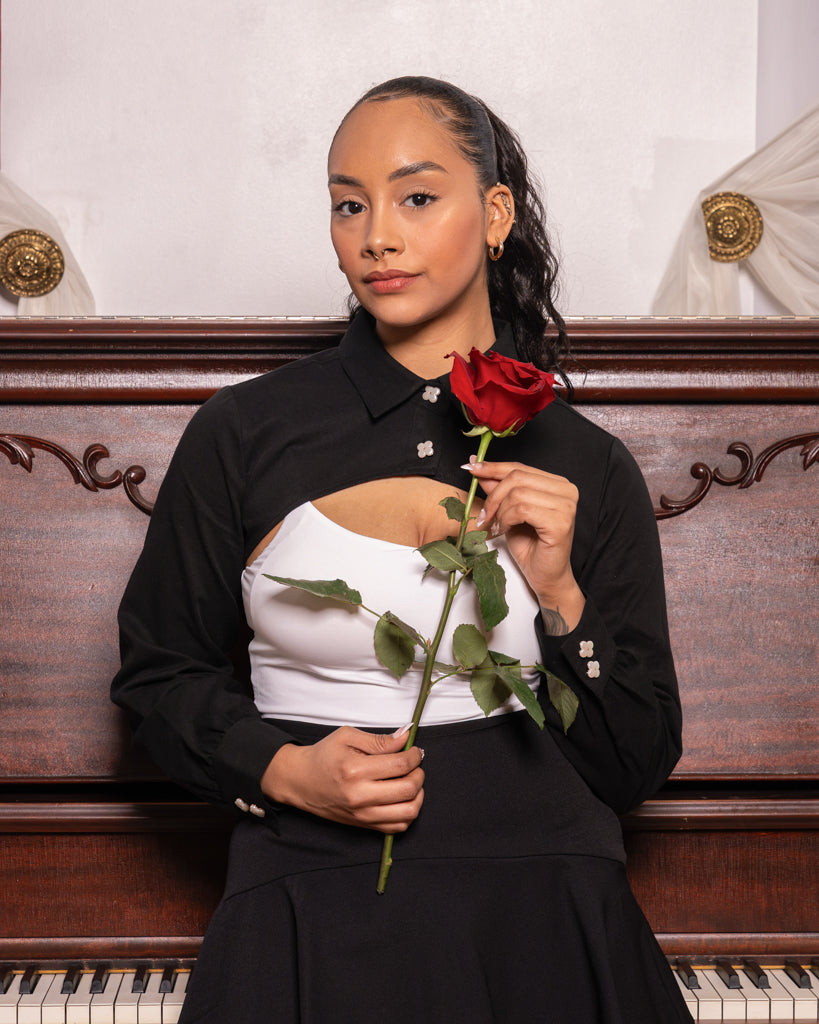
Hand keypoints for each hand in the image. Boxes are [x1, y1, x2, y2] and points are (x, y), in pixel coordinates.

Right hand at [261, 726, 424, 833]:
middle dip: (419, 773)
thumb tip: (405, 738)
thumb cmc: (324, 756)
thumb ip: (379, 739)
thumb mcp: (347, 737)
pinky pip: (398, 827)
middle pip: (408, 789)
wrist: (301, 781)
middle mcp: (360, 796)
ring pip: (408, 812)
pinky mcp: (364, 824)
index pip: (400, 765)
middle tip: (415, 764)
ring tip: (411, 781)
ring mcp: (362, 814)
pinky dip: (408, 813)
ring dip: (418, 794)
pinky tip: (403, 798)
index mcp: (355, 770)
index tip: (415, 750)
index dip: (415, 755)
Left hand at [468, 459, 584, 631]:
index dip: (493, 467)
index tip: (471, 467)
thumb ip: (498, 489)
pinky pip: (522, 510)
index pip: (520, 467)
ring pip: (517, 493)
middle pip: (517, 477)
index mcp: (556, 484)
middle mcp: (566, 490)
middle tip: (484, 516)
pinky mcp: (560, 522)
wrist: (545, 576)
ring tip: (496, 527)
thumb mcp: (508, 512)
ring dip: (499, 511)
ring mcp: (566, 505)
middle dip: (493, 496)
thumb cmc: (530, 546)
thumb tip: (477, 464)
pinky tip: (503, 531)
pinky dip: (506, 520)